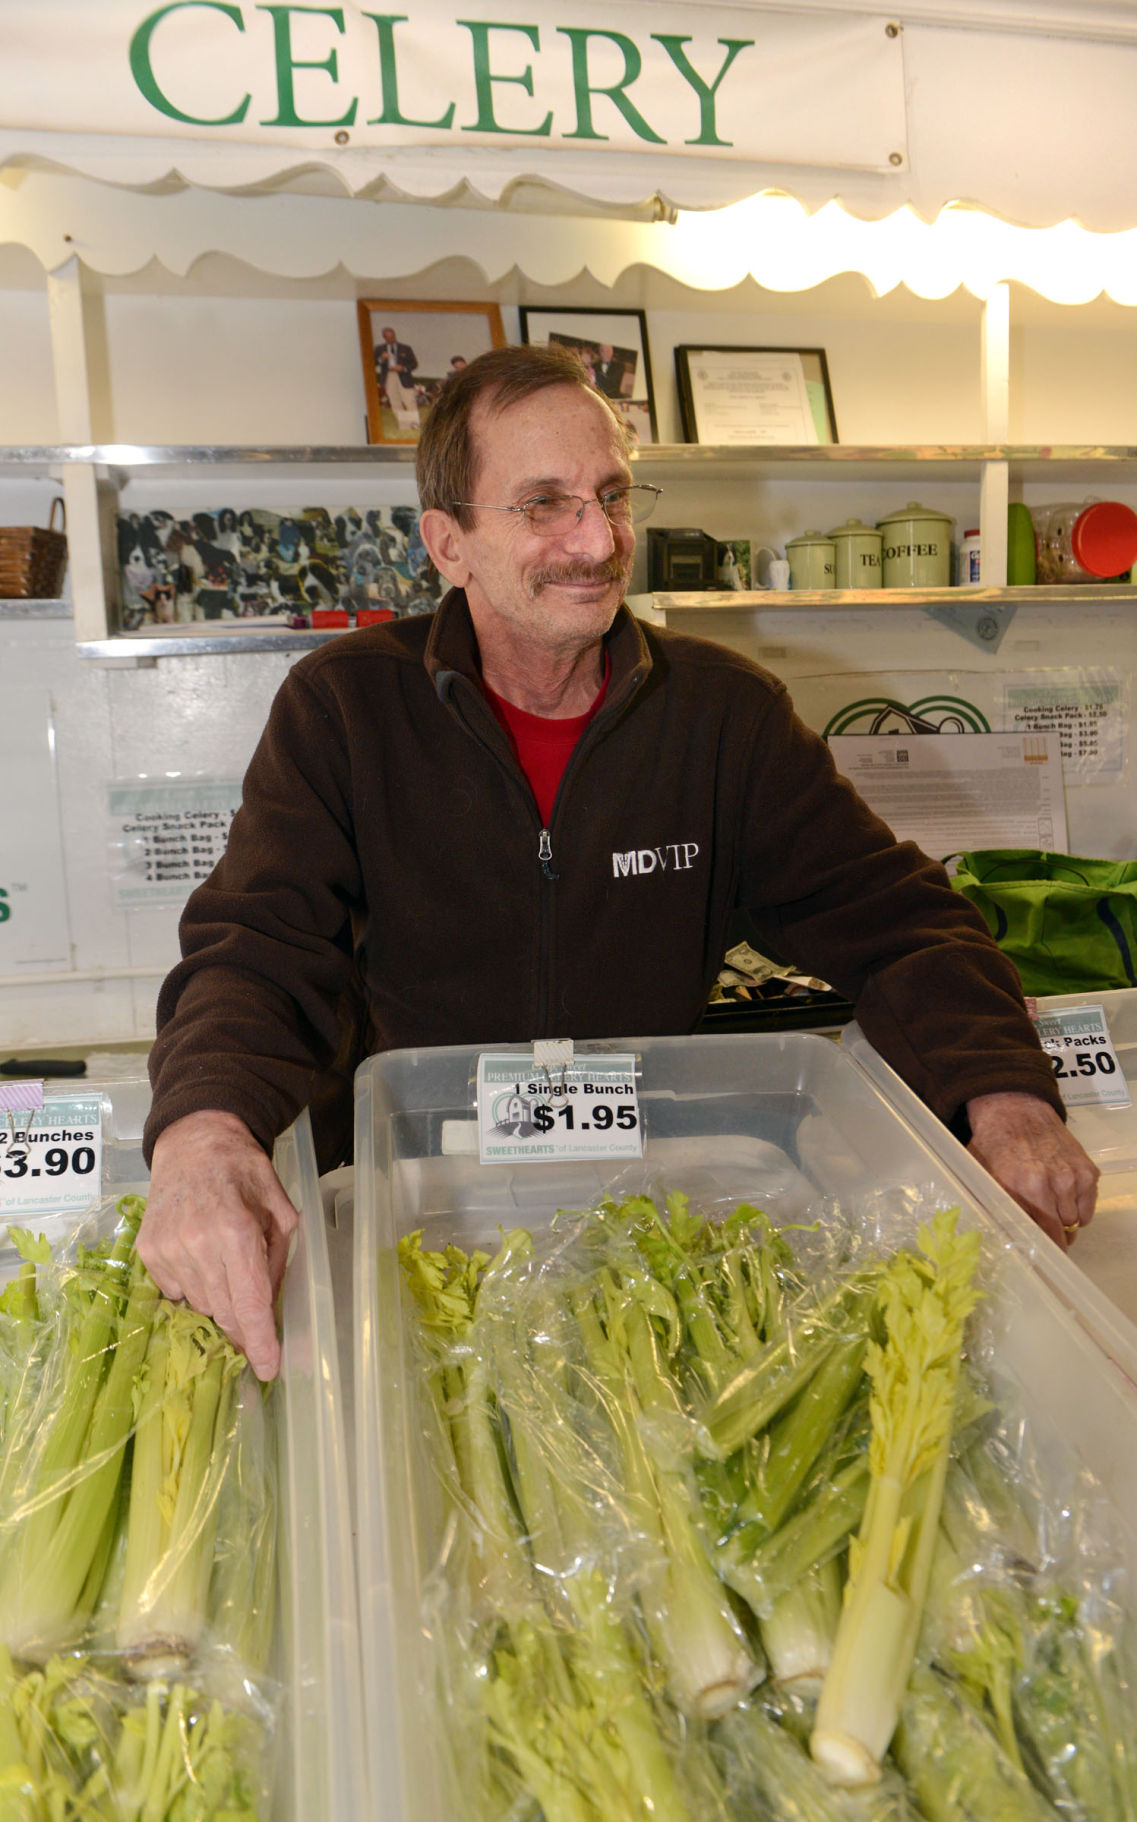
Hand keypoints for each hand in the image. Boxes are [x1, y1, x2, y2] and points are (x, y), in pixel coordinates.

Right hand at [138, 1109, 299, 1379]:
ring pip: (201, 1306)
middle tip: (255, 1320)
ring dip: (219, 1299)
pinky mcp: (147, 1252)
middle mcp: (197, 1244)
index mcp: (236, 1232)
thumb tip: (270, 1309)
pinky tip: (201, 1261)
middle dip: (243, 1324)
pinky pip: (176, 1293)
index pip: (248, 1302)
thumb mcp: (279, 1211)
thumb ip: (277, 1260)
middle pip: (225, 1311)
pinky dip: (194, 1287)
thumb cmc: (244, 1174)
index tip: (268, 1369)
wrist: (194, 1143)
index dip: (260, 1341)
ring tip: (225, 1264)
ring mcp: (167, 1249)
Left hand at [965, 1091, 1098, 1252]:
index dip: (1041, 1251)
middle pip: (1061, 1233)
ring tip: (1051, 1216)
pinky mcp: (1088, 1170)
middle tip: (1046, 1242)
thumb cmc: (993, 1143)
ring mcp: (1073, 1176)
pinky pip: (1088, 1206)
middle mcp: (1051, 1183)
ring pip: (1076, 1221)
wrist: (1015, 1108)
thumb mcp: (981, 1175)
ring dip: (1066, 1224)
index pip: (1039, 1235)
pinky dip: (1079, 1209)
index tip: (1039, 1260)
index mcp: (1022, 1187)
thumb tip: (998, 1238)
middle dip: (1054, 1242)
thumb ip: (992, 1205)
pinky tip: (1064, 1202)